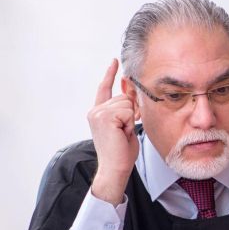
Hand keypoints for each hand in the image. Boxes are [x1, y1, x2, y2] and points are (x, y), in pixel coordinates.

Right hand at [88, 59, 138, 204]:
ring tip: (122, 134)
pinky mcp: (104, 116)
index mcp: (98, 113)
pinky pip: (127, 111)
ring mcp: (98, 113)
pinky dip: (129, 123)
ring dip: (130, 119)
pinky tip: (122, 133)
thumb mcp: (125, 126)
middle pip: (124, 97)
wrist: (115, 168)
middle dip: (131, 114)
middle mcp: (95, 111)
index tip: (114, 61)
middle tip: (124, 132)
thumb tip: (132, 93)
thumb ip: (126, 110)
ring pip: (127, 103)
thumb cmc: (121, 152)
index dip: (110, 74)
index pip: (104, 88)